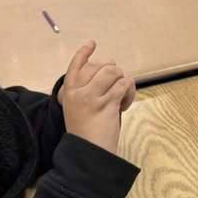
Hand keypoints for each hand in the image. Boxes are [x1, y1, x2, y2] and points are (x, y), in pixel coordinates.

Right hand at [59, 41, 135, 155]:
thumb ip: (87, 91)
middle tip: (117, 87)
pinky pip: (124, 85)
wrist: (87, 154)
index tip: (92, 43)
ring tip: (121, 97)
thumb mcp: (79, 109)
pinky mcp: (106, 104)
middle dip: (115, 71)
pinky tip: (124, 105)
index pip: (75, 65)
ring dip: (123, 81)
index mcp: (69, 92)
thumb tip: (107, 73)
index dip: (84, 52)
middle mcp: (77, 91)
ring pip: (113, 71)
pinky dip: (129, 92)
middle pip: (101, 65)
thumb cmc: (87, 134)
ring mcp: (91, 97)